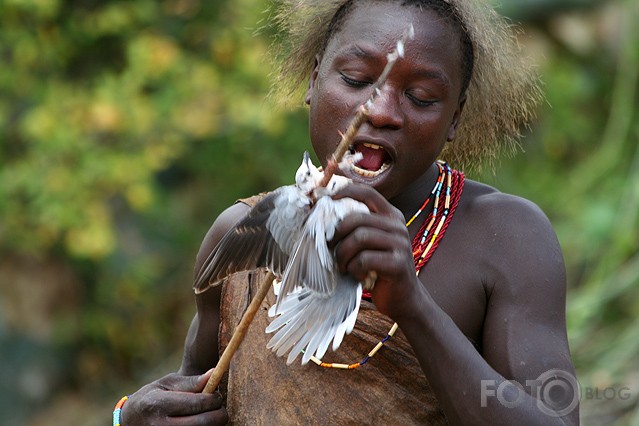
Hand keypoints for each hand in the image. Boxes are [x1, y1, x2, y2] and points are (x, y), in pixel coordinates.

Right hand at [121, 369, 227, 424]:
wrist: (130, 421)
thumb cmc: (152, 398)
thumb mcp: (167, 384)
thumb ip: (192, 382)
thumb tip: (214, 374)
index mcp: (159, 404)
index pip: (197, 403)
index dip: (214, 399)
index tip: (216, 395)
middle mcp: (160, 425)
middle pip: (205, 422)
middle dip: (218, 414)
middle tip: (217, 407)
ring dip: (212, 424)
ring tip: (206, 415)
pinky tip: (198, 423)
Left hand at [330, 183, 419, 318]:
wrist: (403, 299)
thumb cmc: (379, 269)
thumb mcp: (371, 243)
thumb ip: (358, 227)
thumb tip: (323, 215)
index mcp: (391, 216)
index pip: (368, 193)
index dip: (346, 192)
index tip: (328, 200)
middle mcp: (398, 226)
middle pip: (358, 218)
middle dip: (337, 234)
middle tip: (329, 248)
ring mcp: (400, 244)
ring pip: (359, 238)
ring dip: (343, 254)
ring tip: (342, 266)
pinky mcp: (398, 264)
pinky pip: (364, 260)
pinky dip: (353, 269)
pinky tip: (358, 276)